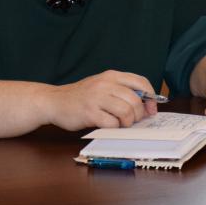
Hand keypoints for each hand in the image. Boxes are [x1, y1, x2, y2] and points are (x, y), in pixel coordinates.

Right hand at [43, 70, 158, 130]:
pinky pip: (111, 123)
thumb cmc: (82, 96)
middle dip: (139, 114)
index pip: (141, 82)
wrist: (54, 101)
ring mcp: (97, 98)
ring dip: (127, 122)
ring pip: (126, 112)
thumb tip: (146, 106)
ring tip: (120, 124)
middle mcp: (105, 84)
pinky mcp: (89, 113)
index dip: (150, 97)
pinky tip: (108, 125)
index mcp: (111, 76)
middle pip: (135, 100)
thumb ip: (121, 91)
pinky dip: (114, 128)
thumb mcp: (102, 86)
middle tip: (133, 120)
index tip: (151, 108)